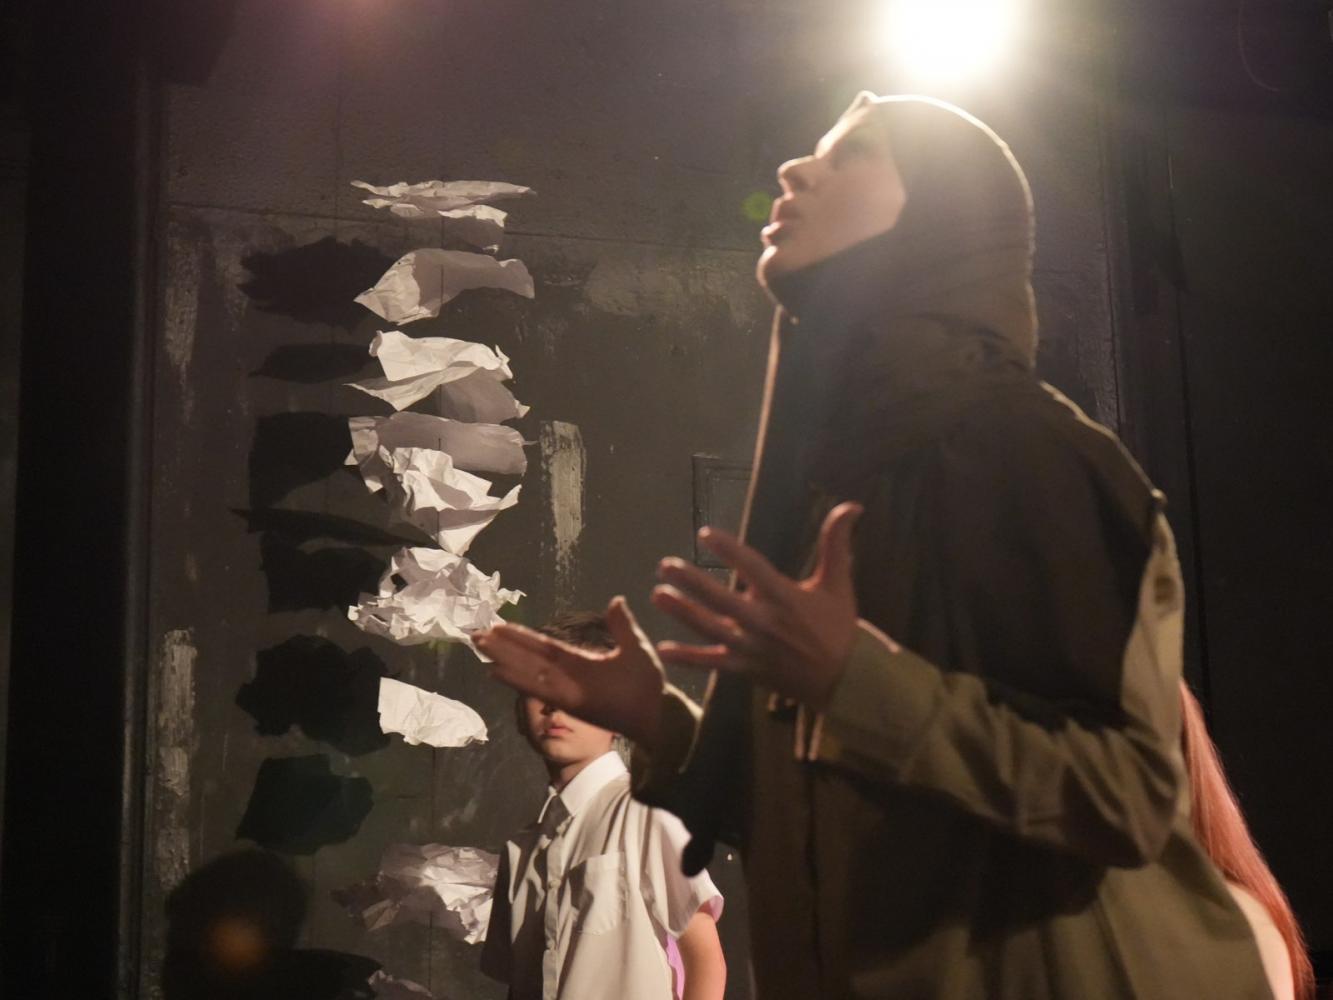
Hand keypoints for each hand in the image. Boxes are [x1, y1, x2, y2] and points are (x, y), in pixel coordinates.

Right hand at [475, 597, 667, 750]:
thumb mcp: (634, 646)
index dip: (521, 637)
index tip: (499, 626)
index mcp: (580, 660)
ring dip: (503, 659)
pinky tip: (496, 672)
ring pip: (527, 670)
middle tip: (476, 634)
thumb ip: (622, 625)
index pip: (543, 645)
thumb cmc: (648, 683)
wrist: (657, 710)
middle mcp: (567, 674)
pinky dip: (516, 680)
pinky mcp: (569, 702)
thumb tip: (616, 599)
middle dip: (503, 646)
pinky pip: (537, 689)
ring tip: (479, 646)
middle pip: (527, 657)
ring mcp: (565, 689)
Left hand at [652, 502, 863, 709]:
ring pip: (712, 629)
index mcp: (786, 597)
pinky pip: (713, 664)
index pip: (753, 568)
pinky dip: (688, 659)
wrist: (844, 680)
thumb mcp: (839, 582)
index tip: (706, 534)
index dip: (729, 550)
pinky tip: (663, 649)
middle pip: (723, 601)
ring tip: (657, 594)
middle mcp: (765, 622)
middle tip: (666, 565)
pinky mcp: (746, 669)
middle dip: (692, 582)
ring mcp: (753, 648)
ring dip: (683, 612)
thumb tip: (852, 505)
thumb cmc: (838, 626)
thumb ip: (836, 543)